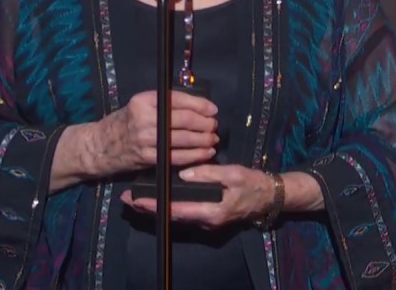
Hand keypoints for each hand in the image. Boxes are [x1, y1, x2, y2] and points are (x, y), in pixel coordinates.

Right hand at [91, 90, 218, 175]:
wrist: (100, 145)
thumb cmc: (125, 122)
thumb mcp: (140, 105)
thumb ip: (164, 104)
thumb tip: (197, 107)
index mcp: (144, 100)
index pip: (178, 100)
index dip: (200, 105)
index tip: (213, 110)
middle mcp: (145, 118)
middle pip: (184, 120)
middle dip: (204, 123)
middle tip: (214, 126)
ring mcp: (146, 139)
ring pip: (183, 139)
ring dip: (203, 140)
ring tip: (213, 139)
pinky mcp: (148, 157)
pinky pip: (176, 157)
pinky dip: (194, 156)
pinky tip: (205, 154)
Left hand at [120, 164, 274, 229]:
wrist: (269, 197)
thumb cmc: (253, 184)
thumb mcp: (233, 174)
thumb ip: (208, 173)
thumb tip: (184, 173)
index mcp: (211, 212)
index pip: (176, 210)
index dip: (155, 206)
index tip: (136, 200)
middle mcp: (205, 221)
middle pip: (171, 216)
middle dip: (148, 209)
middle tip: (126, 199)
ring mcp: (206, 221)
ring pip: (175, 216)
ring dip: (155, 208)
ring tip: (135, 198)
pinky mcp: (207, 217)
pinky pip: (183, 213)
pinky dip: (167, 207)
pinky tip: (158, 198)